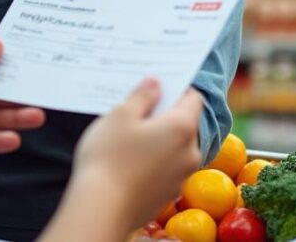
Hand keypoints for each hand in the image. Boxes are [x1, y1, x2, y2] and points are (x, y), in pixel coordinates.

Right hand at [40, 80, 201, 240]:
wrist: (101, 211)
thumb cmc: (109, 157)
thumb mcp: (120, 115)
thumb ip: (142, 96)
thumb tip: (156, 84)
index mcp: (183, 127)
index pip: (193, 98)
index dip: (177, 88)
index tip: (158, 86)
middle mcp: (190, 153)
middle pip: (184, 124)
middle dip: (164, 116)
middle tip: (136, 111)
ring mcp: (181, 177)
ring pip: (174, 148)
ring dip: (158, 140)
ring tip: (128, 138)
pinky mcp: (167, 195)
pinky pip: (165, 169)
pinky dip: (153, 161)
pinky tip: (128, 162)